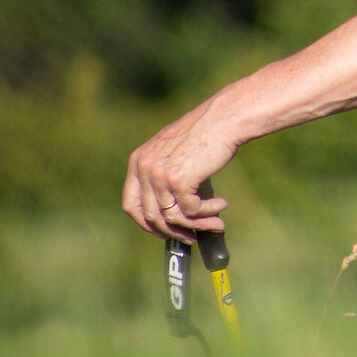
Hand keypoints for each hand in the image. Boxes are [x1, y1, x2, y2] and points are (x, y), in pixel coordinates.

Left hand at [121, 103, 235, 240]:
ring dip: (196, 224)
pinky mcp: (179, 180)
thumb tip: (175, 214)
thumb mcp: (174, 153)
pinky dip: (208, 213)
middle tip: (190, 237)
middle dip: (172, 231)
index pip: (131, 204)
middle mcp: (144, 168)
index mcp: (138, 161)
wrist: (224, 119)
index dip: (146, 222)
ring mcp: (159, 175)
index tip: (164, 230)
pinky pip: (191, 210)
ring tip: (216, 223)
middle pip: (150, 216)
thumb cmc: (205, 135)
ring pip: (172, 217)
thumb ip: (166, 177)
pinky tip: (221, 204)